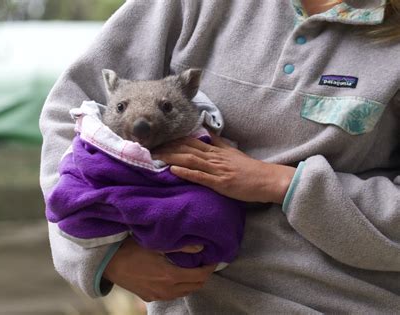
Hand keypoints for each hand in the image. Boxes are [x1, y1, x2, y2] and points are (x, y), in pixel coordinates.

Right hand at [103, 238, 214, 301]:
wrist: (108, 264)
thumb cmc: (131, 249)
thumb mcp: (156, 244)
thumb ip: (180, 246)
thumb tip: (201, 247)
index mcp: (170, 276)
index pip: (200, 276)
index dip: (210, 267)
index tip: (213, 258)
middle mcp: (166, 290)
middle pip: (195, 286)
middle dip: (203, 275)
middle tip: (204, 262)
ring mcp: (158, 296)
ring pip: (184, 293)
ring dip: (192, 282)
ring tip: (192, 268)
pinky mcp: (149, 297)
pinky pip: (171, 295)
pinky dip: (179, 287)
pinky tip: (176, 276)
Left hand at [152, 133, 295, 203]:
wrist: (266, 179)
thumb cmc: (249, 168)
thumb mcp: (231, 151)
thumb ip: (217, 142)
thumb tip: (206, 132)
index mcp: (215, 150)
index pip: (190, 141)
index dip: (172, 141)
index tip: (157, 141)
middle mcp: (214, 157)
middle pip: (186, 149)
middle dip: (166, 148)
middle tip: (148, 148)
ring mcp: (217, 169)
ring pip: (190, 160)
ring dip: (171, 158)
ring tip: (155, 157)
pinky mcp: (220, 182)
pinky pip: (201, 176)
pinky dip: (186, 172)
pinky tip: (173, 170)